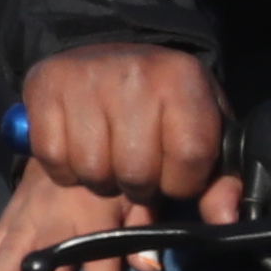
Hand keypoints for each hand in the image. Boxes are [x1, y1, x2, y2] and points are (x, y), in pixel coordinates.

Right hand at [0, 153, 210, 270]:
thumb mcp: (137, 191)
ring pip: (6, 253)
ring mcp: (23, 219)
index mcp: (93, 213)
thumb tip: (151, 266)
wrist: (70, 130)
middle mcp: (54, 218)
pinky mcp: (4, 221)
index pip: (102, 254)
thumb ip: (144, 225)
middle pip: (47, 255)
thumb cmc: (110, 171)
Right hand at [19, 44, 230, 209]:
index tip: (174, 175)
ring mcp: (86, 78)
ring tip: (108, 159)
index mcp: (181, 80)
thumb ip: (219, 180)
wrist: (108, 50)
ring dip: (100, 179)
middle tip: (136, 168)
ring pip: (93, 170)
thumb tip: (224, 220)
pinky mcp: (46, 86)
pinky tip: (77, 150)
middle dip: (138, 185)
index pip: (189, 157)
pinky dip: (64, 169)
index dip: (182, 182)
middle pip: (136, 171)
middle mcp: (135, 74)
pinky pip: (53, 158)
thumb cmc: (162, 100)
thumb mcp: (202, 129)